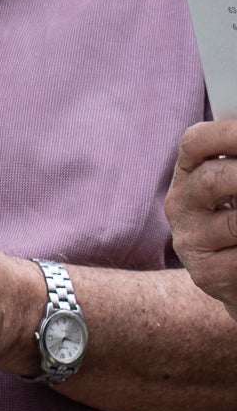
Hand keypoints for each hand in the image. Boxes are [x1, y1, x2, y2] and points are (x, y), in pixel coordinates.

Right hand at [167, 119, 236, 319]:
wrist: (234, 277)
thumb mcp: (236, 189)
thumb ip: (235, 166)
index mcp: (188, 174)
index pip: (195, 143)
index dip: (227, 134)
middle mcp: (180, 203)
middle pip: (213, 179)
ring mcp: (189, 239)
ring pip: (234, 224)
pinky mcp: (205, 273)